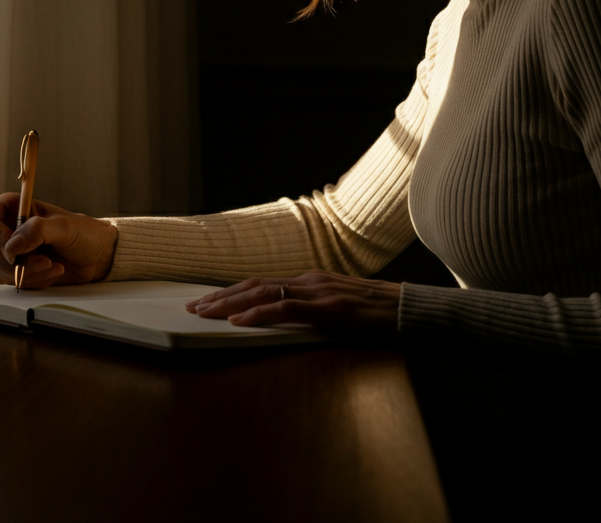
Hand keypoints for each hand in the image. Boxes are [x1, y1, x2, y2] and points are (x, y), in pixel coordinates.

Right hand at [0, 192, 116, 288]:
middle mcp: (6, 228)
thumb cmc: (84, 233)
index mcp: (12, 207)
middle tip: (44, 260)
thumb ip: (38, 231)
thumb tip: (11, 246)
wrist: (97, 256)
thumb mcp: (65, 227)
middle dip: (15, 261)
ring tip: (53, 264)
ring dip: (27, 272)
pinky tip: (53, 271)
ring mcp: (9, 251)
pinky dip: (33, 281)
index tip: (16, 248)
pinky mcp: (17, 271)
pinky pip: (12, 282)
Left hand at [185, 270, 400, 332]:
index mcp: (309, 280)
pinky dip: (258, 314)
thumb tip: (286, 320)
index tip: (207, 301)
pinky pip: (285, 309)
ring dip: (230, 302)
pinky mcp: (326, 307)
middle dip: (221, 295)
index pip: (261, 282)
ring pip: (263, 292)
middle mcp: (308, 279)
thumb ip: (312, 310)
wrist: (406, 308)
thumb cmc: (375, 313)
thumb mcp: (337, 308)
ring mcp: (317, 290)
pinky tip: (239, 320)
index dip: (232, 291)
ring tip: (206, 312)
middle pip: (254, 284)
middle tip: (194, 307)